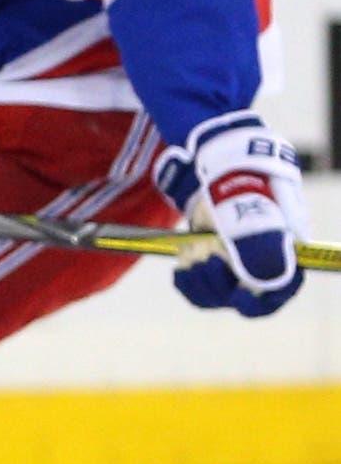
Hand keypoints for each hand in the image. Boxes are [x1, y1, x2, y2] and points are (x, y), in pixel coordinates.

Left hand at [154, 111, 307, 317]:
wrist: (218, 161)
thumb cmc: (242, 182)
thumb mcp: (252, 212)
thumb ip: (260, 248)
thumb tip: (264, 285)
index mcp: (283, 250)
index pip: (280, 292)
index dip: (263, 302)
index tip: (240, 298)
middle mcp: (261, 259)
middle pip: (245, 297)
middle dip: (221, 288)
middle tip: (203, 265)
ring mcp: (235, 259)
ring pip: (219, 294)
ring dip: (201, 285)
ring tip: (188, 264)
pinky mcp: (212, 256)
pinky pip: (199, 285)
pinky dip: (188, 281)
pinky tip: (179, 271)